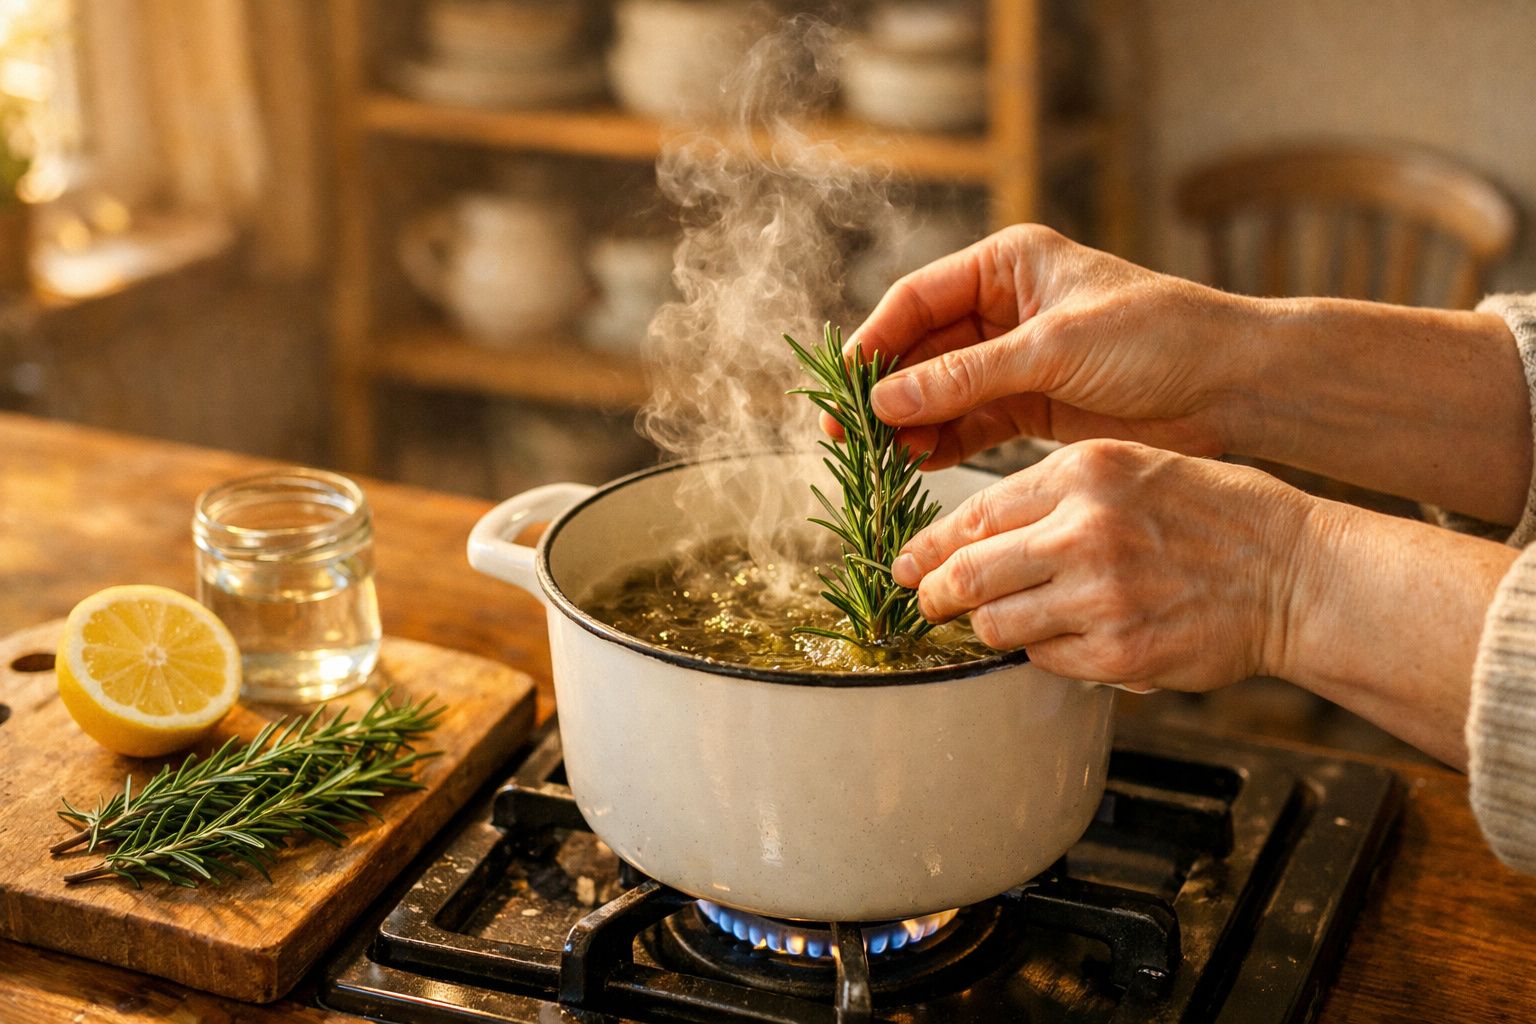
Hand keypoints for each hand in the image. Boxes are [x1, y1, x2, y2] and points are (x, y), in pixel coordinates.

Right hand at [849, 225, 1263, 468]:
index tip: (841, 386)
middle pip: (921, 349)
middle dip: (885, 391)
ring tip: (876, 458)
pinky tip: (917, 464)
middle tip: (842, 435)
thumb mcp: (1053, 350)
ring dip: (910, 422)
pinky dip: (944, 443)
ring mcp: (1017, 358)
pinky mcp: (1033, 405)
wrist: (1233, 387)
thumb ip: (967, 376)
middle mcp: (1005, 306)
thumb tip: (885, 401)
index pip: (917, 299)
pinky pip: (972, 423)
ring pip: (941, 390)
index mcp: (1009, 264)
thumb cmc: (1157, 338)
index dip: (874, 342)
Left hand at [891, 439, 1311, 691]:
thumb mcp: (1132, 466)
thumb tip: (970, 533)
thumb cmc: (1215, 514)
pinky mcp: (1119, 654)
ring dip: (985, 629)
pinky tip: (1065, 638)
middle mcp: (1085, 531)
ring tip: (997, 623)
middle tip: (925, 603)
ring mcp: (1101, 597)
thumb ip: (1053, 494)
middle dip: (933, 595)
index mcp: (1083, 473)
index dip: (928, 546)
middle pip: (967, 575)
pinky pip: (1044, 661)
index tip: (908, 562)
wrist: (1294, 571)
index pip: (974, 515)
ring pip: (995, 625)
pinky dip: (1041, 653)